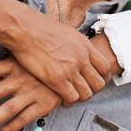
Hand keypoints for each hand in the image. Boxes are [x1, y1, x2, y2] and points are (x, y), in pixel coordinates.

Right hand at [0, 0, 114, 104]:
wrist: (24, 29)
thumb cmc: (39, 28)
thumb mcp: (67, 33)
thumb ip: (77, 45)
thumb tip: (79, 51)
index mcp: (85, 46)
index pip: (105, 67)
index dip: (103, 77)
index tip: (96, 81)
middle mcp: (81, 58)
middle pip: (99, 83)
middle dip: (93, 90)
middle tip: (84, 91)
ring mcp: (70, 69)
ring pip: (87, 93)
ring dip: (80, 97)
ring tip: (72, 96)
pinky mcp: (56, 79)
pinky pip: (71, 97)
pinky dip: (68, 101)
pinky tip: (62, 99)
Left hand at [0, 58, 63, 130]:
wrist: (72, 68)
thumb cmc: (41, 63)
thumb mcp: (24, 56)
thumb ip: (5, 60)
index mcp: (14, 65)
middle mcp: (21, 79)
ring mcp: (32, 93)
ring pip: (7, 109)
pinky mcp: (43, 105)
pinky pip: (24, 119)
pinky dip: (10, 128)